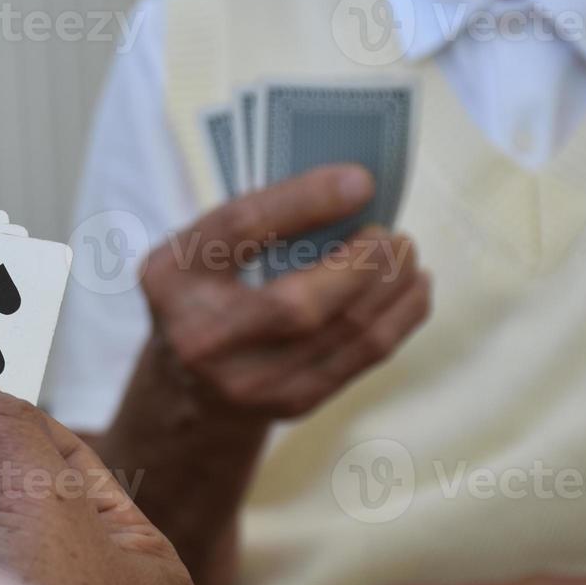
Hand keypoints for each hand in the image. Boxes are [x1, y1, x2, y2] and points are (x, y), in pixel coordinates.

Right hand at [142, 165, 429, 421]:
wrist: (187, 386)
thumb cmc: (207, 292)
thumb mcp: (201, 249)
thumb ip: (258, 221)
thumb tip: (354, 187)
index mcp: (171, 276)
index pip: (239, 229)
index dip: (304, 201)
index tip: (361, 181)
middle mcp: (200, 336)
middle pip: (298, 303)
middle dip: (363, 263)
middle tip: (391, 235)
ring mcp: (246, 381)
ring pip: (344, 331)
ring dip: (391, 286)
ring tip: (407, 255)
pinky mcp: (291, 403)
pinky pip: (362, 357)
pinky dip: (400, 317)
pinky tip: (414, 289)